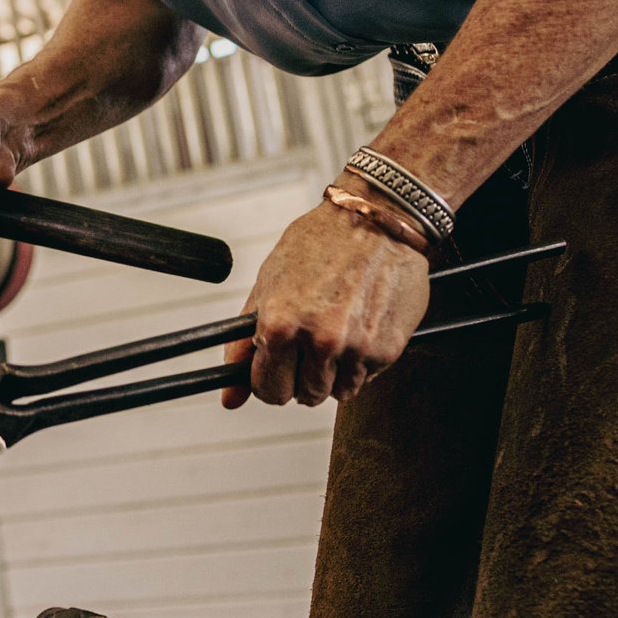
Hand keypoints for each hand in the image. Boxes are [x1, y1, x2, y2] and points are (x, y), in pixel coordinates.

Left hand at [221, 201, 430, 408]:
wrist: (377, 219)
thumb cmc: (320, 242)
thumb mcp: (269, 283)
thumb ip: (245, 343)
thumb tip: (230, 398)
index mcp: (281, 325)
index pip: (268, 390)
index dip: (269, 382)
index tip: (276, 371)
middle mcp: (319, 341)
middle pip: (304, 397)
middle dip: (302, 379)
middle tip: (307, 348)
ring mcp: (356, 348)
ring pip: (338, 393)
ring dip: (334, 373)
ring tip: (336, 332)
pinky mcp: (387, 349)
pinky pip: (366, 377)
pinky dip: (360, 361)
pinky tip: (359, 327)